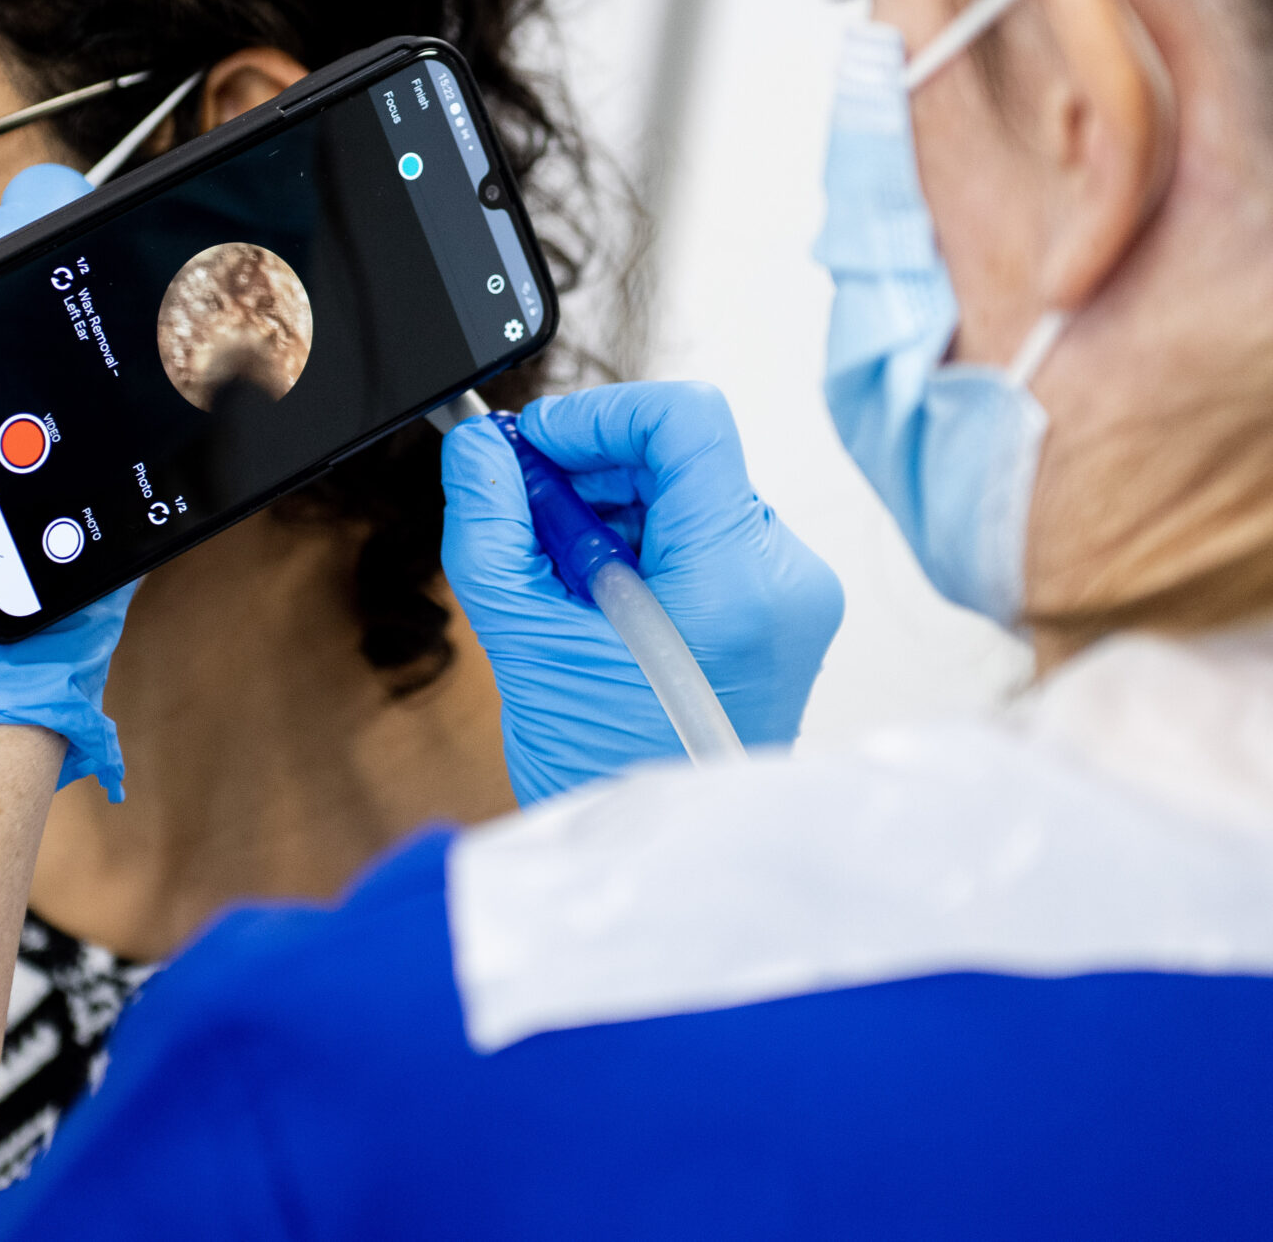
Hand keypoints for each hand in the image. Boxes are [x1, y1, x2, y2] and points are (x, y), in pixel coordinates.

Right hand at [441, 381, 843, 802]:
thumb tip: (480, 450)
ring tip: (561, 576)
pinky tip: (599, 597)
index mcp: (734, 583)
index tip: (538, 447)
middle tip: (523, 510)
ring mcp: (791, 597)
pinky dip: (642, 545)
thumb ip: (490, 528)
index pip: (686, 423)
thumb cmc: (604, 771)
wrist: (659, 856)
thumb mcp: (523, 641)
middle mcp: (783, 578)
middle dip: (593, 470)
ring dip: (613, 511)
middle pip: (682, 457)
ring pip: (690, 494)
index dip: (598, 417)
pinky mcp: (781, 612)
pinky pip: (704, 537)